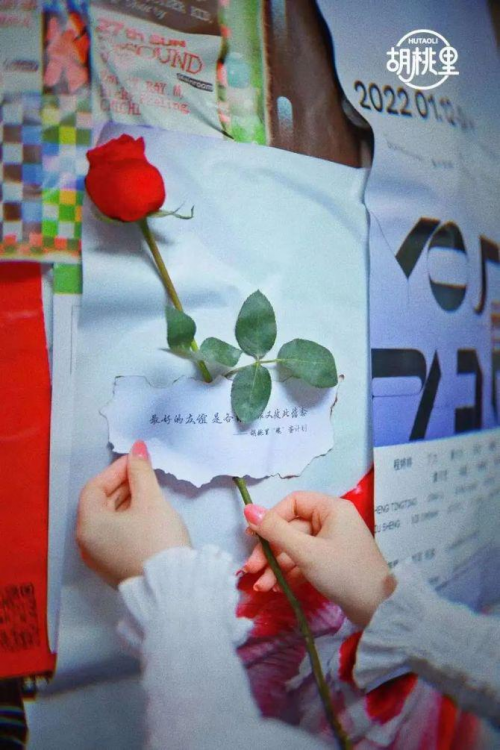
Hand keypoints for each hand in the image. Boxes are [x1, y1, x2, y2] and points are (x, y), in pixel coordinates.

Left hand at [77, 441, 190, 585]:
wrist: (173, 588)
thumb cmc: (157, 539)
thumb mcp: (150, 500)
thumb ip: (141, 471)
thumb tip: (137, 448)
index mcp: (89, 524)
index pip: (95, 487)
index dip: (115, 470)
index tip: (137, 461)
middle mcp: (87, 543)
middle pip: (100, 504)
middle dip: (122, 485)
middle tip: (145, 473)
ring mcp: (99, 558)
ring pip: (108, 520)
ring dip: (126, 502)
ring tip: (149, 492)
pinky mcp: (114, 568)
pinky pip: (115, 536)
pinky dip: (127, 520)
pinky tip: (147, 514)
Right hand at [243, 493, 394, 626]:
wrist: (378, 609)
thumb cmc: (343, 572)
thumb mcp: (306, 552)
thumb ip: (275, 531)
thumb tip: (248, 509)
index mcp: (331, 509)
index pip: (293, 503)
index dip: (271, 518)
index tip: (253, 537)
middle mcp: (331, 521)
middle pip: (291, 527)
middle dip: (270, 550)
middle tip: (251, 569)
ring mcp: (331, 542)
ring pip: (295, 547)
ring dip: (276, 565)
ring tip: (261, 586)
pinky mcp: (330, 562)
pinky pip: (304, 560)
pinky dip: (289, 572)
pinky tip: (275, 587)